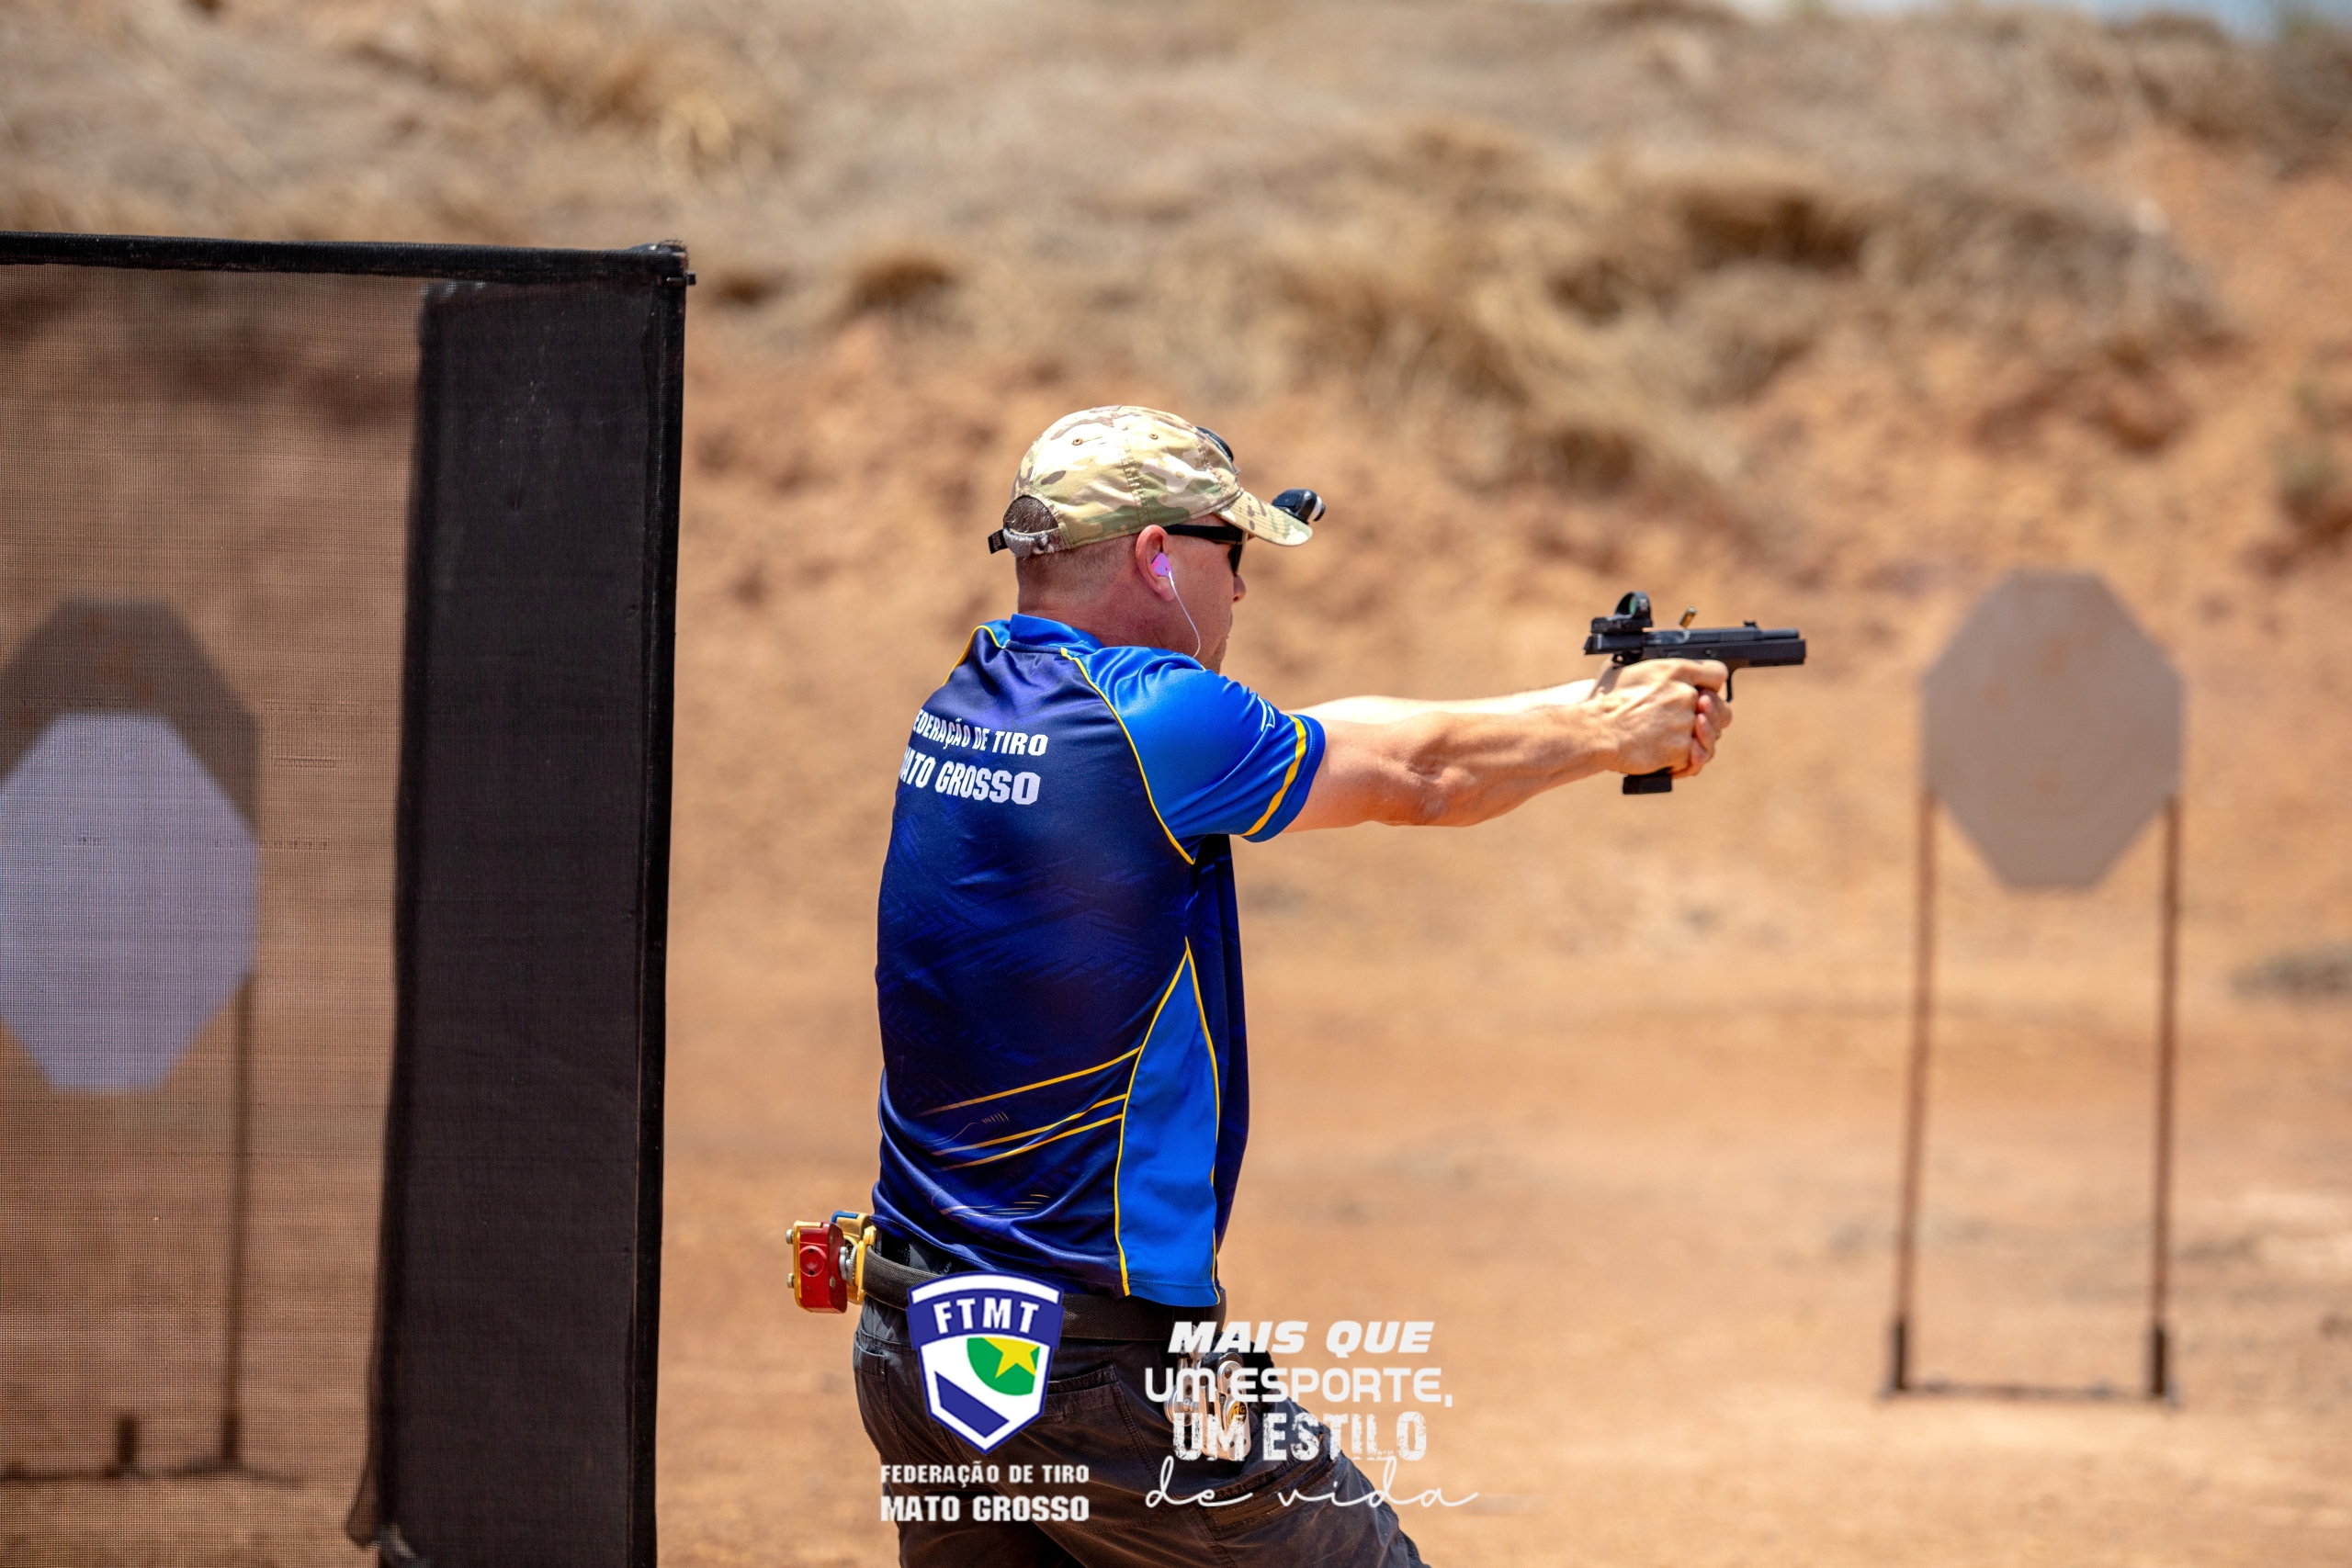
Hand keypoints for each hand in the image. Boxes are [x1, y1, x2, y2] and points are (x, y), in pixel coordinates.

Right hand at [1591, 659, 1730, 778]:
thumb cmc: (1607, 702)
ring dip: (1697, 743)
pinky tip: (1669, 759)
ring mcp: (1687, 723)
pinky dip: (1683, 763)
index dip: (1711, 687)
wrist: (1597, 731)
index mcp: (1676, 670)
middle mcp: (1687, 694)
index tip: (1703, 696)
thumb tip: (1671, 676)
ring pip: (1710, 737)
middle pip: (1721, 709)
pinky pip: (1695, 758)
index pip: (1717, 674)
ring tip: (1676, 744)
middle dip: (1709, 719)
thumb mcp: (1631, 670)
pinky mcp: (1683, 748)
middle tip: (1692, 725)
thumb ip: (1662, 671)